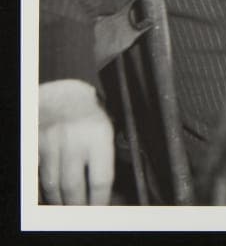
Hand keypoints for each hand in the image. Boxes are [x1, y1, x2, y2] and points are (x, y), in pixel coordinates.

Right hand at [38, 80, 114, 204]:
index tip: (100, 209)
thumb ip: (107, 157)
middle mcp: (73, 139)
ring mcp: (51, 142)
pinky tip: (52, 194)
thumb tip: (106, 192)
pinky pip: (37, 176)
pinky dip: (44, 189)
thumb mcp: (108, 130)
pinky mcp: (35, 144)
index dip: (100, 201)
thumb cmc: (89, 116)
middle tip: (81, 213)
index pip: (100, 179)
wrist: (63, 96)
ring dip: (60, 201)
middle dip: (77, 205)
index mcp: (99, 134)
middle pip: (73, 186)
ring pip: (52, 185)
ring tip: (67, 206)